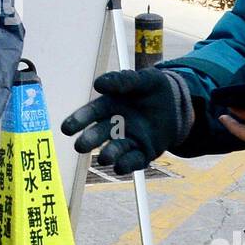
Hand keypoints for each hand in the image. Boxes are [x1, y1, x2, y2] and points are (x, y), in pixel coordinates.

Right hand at [60, 69, 193, 174]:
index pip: (90, 113)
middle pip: (98, 134)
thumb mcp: (143, 80)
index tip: (66, 128)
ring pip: (113, 150)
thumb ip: (122, 81)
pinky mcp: (143, 153)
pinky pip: (132, 162)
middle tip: (80, 146)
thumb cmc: (154, 89)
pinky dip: (126, 165)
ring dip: (108, 155)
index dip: (78, 120)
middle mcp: (114, 125)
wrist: (179, 104)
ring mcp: (128, 141)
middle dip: (89, 140)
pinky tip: (121, 165)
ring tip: (105, 158)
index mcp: (109, 106)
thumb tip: (98, 84)